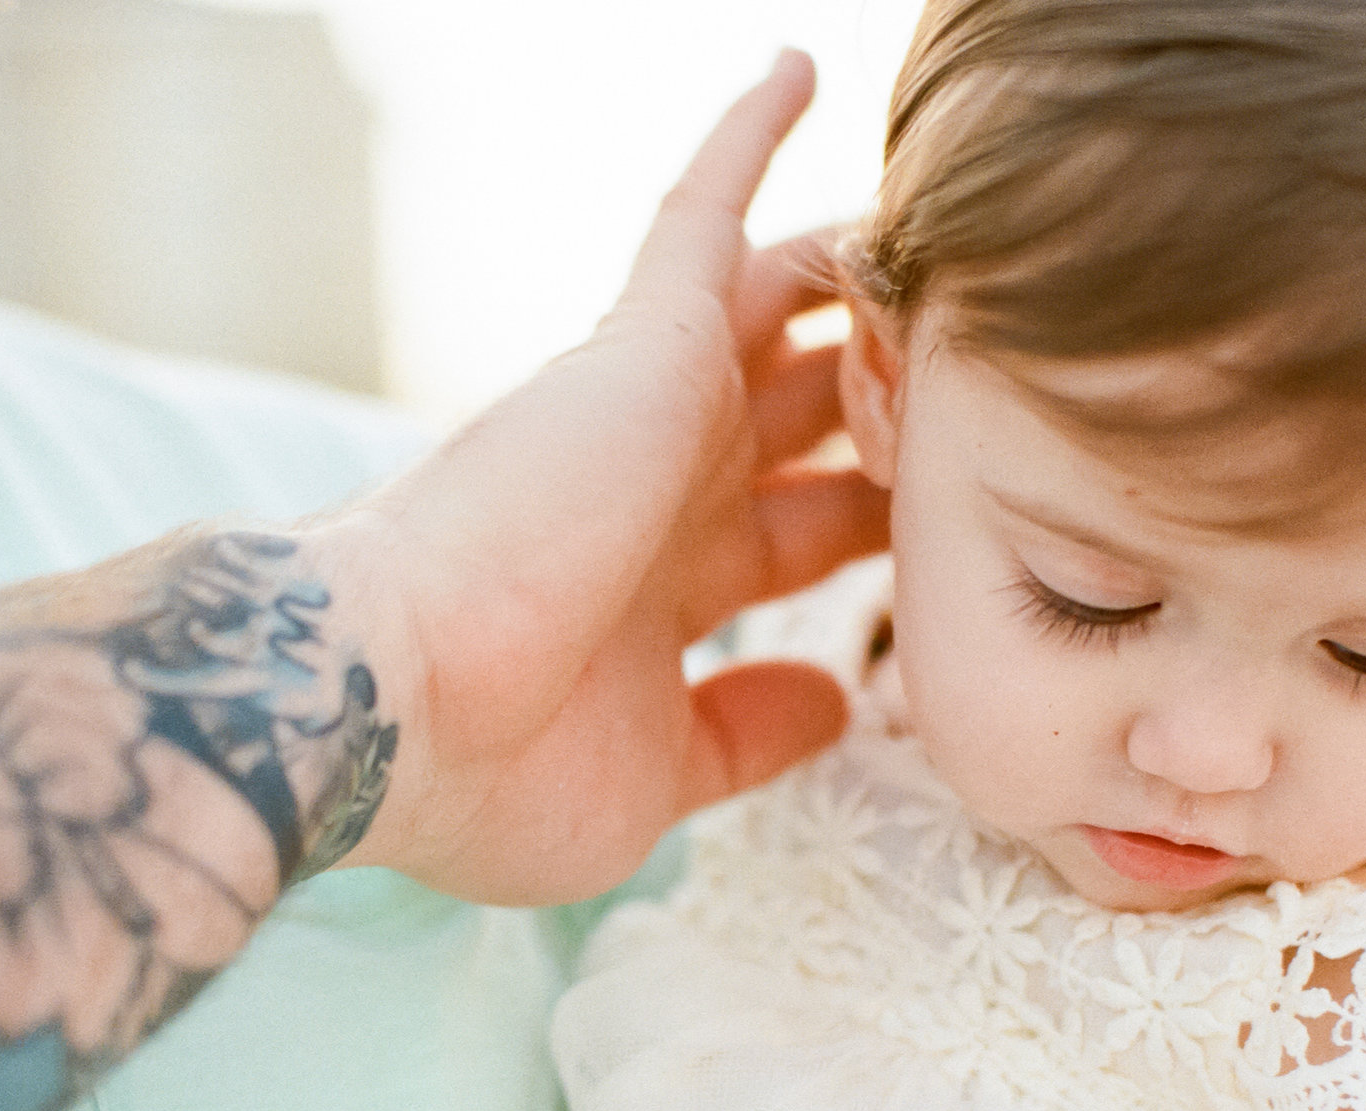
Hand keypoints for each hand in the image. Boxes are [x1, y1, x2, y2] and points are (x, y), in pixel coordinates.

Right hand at [341, 51, 888, 904]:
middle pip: (808, 423)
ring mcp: (651, 409)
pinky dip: (749, 142)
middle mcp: (658, 488)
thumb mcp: (652, 782)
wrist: (385, 707)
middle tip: (980, 394)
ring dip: (858, 296)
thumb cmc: (487, 771)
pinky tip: (802, 72)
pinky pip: (704, 212)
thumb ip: (744, 736)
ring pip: (785, 315)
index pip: (792, 538)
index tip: (952, 536)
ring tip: (946, 254)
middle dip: (887, 413)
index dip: (871, 532)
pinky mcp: (644, 344)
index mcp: (654, 591)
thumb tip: (834, 702)